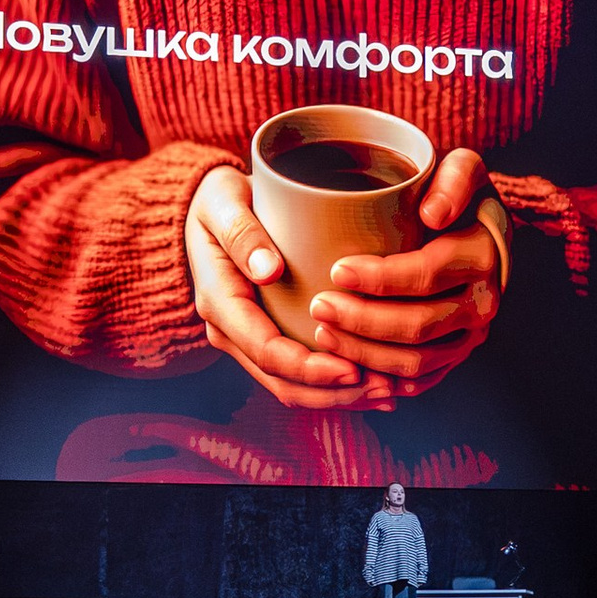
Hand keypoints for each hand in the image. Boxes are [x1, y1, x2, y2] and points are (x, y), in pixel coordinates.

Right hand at [185, 163, 390, 410]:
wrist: (209, 210)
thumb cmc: (220, 200)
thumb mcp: (223, 202)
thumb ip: (242, 233)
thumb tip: (268, 270)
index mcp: (220, 303)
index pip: (267, 351)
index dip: (311, 368)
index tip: (353, 368)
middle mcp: (230, 332)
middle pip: (283, 382)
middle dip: (334, 393)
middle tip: (385, 387)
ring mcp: (247, 340)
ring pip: (291, 388)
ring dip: (339, 398)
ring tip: (387, 392)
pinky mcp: (266, 338)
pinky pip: (297, 376)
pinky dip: (333, 387)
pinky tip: (373, 383)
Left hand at [310, 150, 504, 391]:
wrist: (481, 231)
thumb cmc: (458, 195)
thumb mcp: (462, 169)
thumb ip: (454, 179)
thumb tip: (432, 214)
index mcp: (484, 255)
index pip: (427, 274)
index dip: (380, 278)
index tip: (337, 269)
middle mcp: (485, 301)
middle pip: (418, 324)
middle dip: (362, 320)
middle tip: (318, 306)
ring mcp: (472, 334)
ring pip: (417, 360)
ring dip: (365, 353)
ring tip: (323, 333)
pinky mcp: (457, 354)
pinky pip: (422, 379)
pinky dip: (384, 378)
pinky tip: (350, 366)